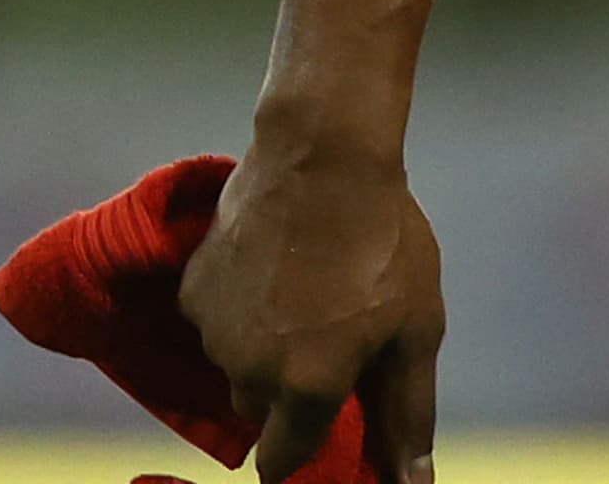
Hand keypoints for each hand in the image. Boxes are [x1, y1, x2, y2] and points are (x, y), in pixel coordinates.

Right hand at [177, 142, 443, 483]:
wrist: (323, 155)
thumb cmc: (384, 241)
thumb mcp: (416, 328)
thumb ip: (408, 415)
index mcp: (307, 388)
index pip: (280, 464)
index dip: (303, 451)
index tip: (325, 422)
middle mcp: (248, 372)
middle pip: (261, 412)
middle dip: (291, 389)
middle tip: (331, 333)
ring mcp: (213, 332)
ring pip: (236, 366)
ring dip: (264, 346)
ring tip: (308, 288)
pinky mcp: (192, 291)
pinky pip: (216, 323)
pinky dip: (240, 308)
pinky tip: (277, 265)